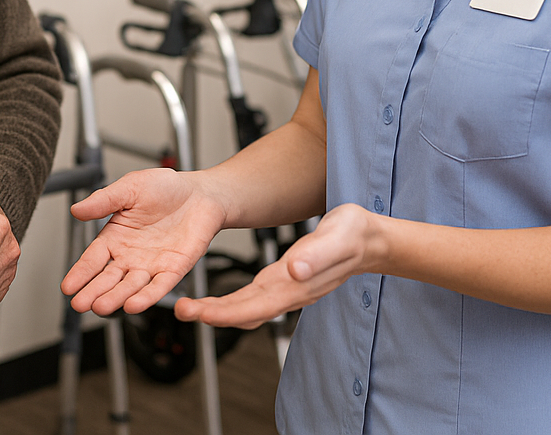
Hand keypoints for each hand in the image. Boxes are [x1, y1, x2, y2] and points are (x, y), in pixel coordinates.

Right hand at [61, 168, 226, 315]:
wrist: (201, 193)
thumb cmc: (166, 188)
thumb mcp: (130, 188)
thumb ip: (104, 200)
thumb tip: (76, 209)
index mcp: (115, 237)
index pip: (93, 260)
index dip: (80, 273)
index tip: (67, 287)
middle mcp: (130, 256)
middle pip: (108, 278)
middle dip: (93, 292)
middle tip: (80, 304)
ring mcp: (151, 265)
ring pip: (130, 286)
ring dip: (116, 298)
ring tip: (101, 307)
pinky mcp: (173, 270)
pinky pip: (159, 286)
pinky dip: (147, 296)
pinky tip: (133, 305)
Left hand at [175, 203, 384, 327]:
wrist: (370, 238)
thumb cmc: (354, 234)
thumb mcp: (336, 237)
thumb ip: (316, 254)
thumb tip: (294, 270)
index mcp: (296, 284)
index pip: (254, 307)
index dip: (225, 313)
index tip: (199, 314)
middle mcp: (289, 291)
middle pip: (245, 312)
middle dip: (211, 315)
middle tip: (180, 311)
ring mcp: (288, 290)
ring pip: (247, 309)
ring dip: (218, 312)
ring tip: (188, 308)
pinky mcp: (287, 283)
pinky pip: (254, 300)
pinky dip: (231, 305)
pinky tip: (216, 302)